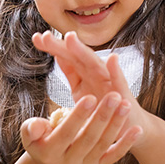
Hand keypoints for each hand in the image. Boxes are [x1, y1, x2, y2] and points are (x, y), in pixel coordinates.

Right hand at [20, 92, 141, 163]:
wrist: (51, 163)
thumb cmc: (40, 140)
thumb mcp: (29, 134)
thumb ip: (32, 128)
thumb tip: (36, 126)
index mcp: (50, 152)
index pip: (66, 133)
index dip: (78, 116)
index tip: (90, 97)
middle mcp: (69, 162)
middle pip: (88, 138)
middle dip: (102, 117)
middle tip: (114, 96)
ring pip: (103, 145)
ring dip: (116, 125)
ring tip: (125, 105)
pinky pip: (114, 156)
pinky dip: (126, 143)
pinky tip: (136, 130)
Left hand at [32, 31, 149, 138]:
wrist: (128, 127)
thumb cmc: (104, 109)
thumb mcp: (82, 90)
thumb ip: (72, 73)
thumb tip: (57, 55)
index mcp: (85, 74)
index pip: (67, 57)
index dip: (53, 47)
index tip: (36, 38)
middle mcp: (97, 74)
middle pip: (77, 57)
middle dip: (62, 45)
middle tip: (45, 36)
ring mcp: (110, 83)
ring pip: (95, 65)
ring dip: (83, 52)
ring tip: (70, 38)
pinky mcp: (124, 96)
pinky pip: (120, 83)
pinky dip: (116, 71)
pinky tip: (112, 59)